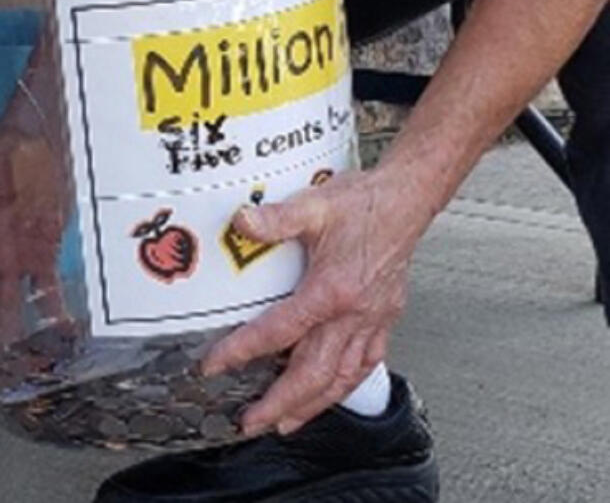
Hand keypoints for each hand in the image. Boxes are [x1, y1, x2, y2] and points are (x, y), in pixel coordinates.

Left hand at [203, 168, 424, 435]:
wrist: (406, 200)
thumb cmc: (364, 202)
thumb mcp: (314, 203)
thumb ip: (275, 218)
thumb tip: (241, 222)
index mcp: (331, 290)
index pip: (279, 331)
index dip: (243, 350)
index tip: (216, 365)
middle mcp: (353, 314)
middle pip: (313, 373)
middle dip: (280, 403)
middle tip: (252, 422)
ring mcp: (372, 321)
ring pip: (341, 378)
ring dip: (311, 405)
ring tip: (286, 422)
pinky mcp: (384, 320)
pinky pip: (365, 365)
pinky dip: (344, 385)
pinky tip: (331, 392)